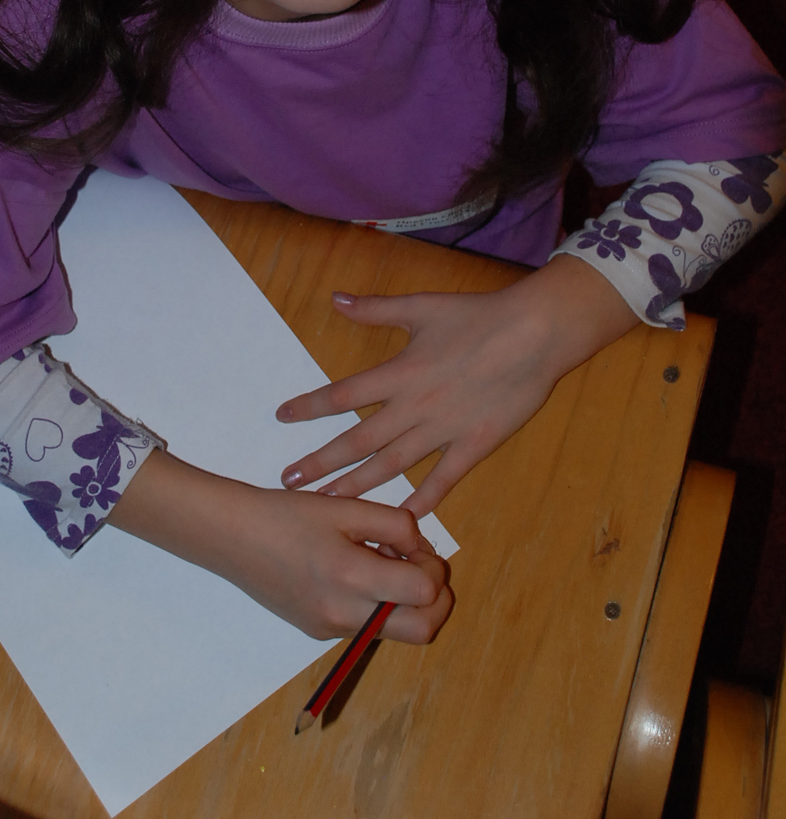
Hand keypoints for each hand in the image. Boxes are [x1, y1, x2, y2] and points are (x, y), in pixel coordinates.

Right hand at [109, 451, 452, 642]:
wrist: (232, 537)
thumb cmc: (287, 515)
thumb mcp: (346, 507)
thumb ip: (395, 525)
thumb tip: (420, 550)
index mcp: (352, 578)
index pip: (424, 593)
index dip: (432, 567)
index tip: (415, 546)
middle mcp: (345, 615)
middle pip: (423, 631)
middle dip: (435, 601)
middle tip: (420, 568)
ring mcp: (332, 630)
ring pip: (398, 633)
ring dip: (408, 604)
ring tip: (385, 564)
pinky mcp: (320, 633)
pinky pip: (369, 627)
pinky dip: (380, 606)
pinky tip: (358, 573)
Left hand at [276, 253, 637, 518]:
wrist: (535, 333)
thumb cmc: (477, 315)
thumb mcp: (421, 306)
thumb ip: (375, 309)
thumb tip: (335, 299)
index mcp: (400, 372)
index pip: (343, 395)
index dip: (309, 407)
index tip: (282, 418)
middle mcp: (415, 406)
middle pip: (358, 441)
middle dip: (321, 463)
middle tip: (289, 481)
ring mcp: (445, 430)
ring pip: (393, 465)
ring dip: (357, 485)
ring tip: (327, 502)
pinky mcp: (475, 444)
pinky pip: (444, 479)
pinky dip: (423, 499)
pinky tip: (402, 518)